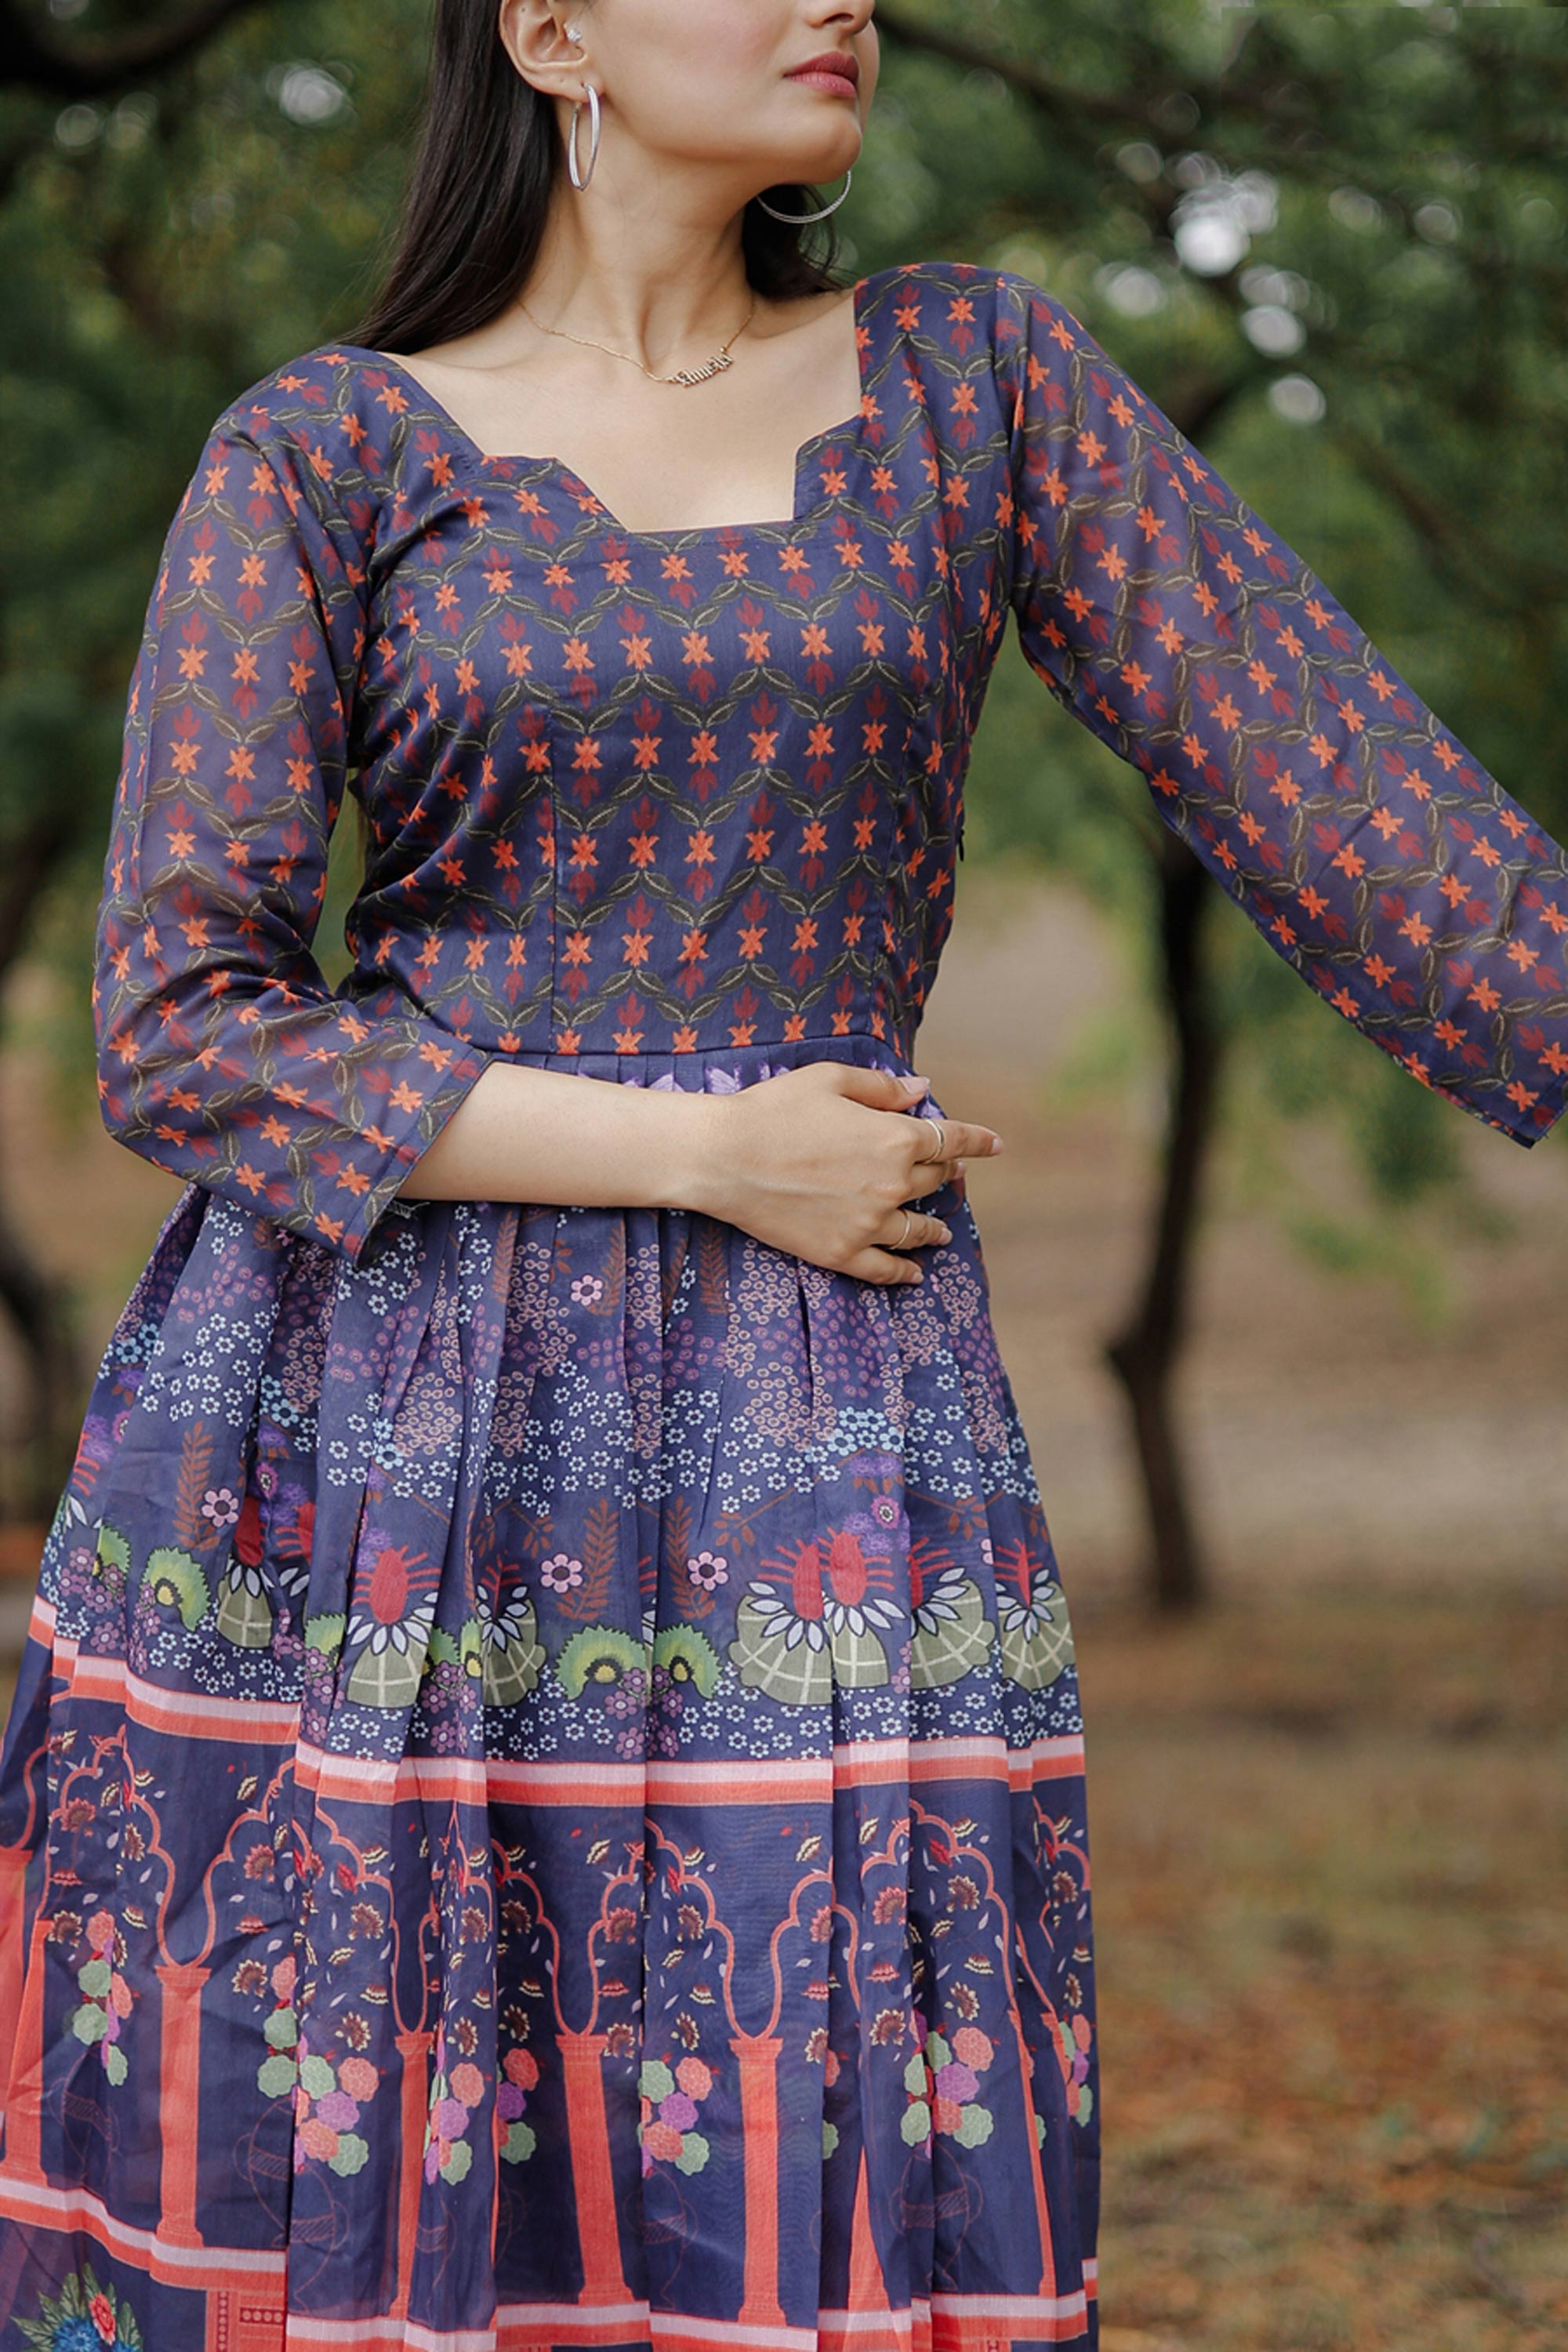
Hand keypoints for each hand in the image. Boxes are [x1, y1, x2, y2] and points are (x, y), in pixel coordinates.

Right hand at [692, 1064, 1002, 1285]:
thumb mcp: (831, 1080)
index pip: (953, 1139)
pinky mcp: (842, 1252)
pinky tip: (914, 1275)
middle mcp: (893, 1184)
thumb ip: (883, 1088)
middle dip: (946, 1173)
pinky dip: (904, 1273)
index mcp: (897, 1137)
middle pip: (934, 1180)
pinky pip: (885, 1269)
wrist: (725, 1157)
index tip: (996, 1145)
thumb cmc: (774, 1108)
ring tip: (941, 1232)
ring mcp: (870, 1223)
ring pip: (917, 1229)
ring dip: (934, 1229)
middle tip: (948, 1173)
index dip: (978, 1141)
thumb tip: (922, 1090)